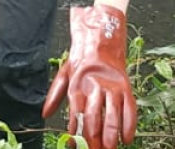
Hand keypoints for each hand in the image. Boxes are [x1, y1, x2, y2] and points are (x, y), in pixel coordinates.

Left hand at [43, 5, 136, 148]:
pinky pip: (129, 109)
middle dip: (93, 138)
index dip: (74, 130)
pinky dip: (129, 126)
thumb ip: (54, 95)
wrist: (101, 37)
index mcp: (78, 85)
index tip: (72, 144)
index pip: (75, 113)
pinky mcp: (125, 87)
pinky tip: (127, 139)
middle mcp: (95, 87)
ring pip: (113, 115)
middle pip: (95, 118)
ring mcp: (112, 87)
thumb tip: (44, 114)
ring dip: (111, 136)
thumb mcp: (64, 73)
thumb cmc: (81, 58)